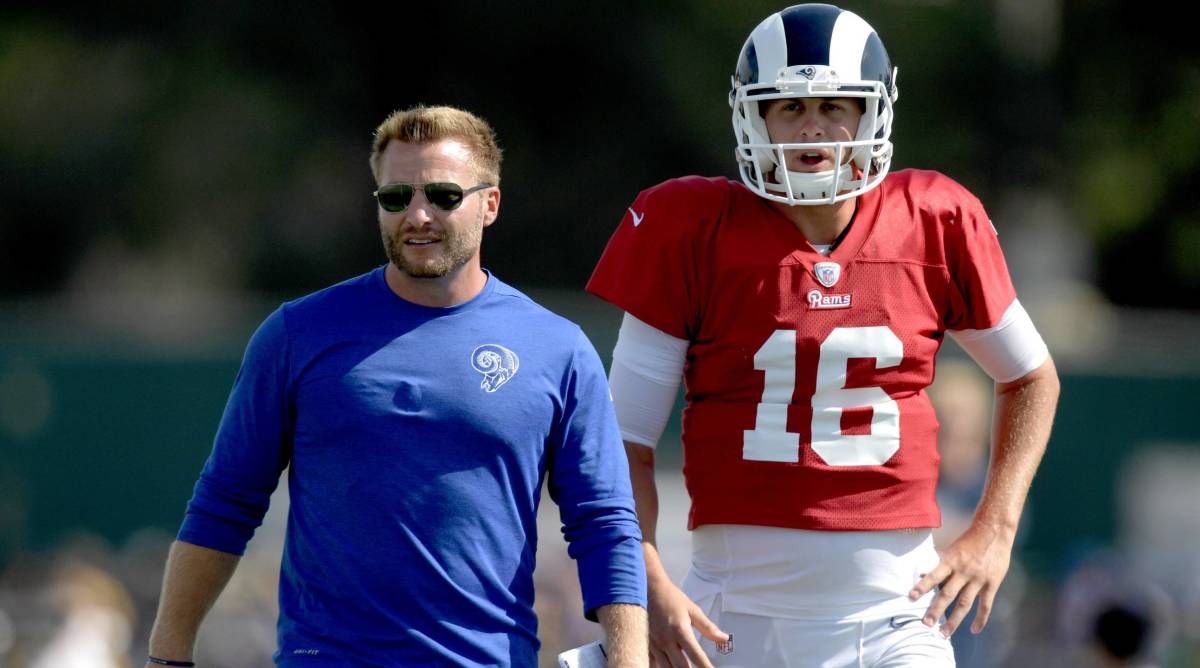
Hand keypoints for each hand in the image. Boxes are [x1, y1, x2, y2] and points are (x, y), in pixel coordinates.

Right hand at [646, 577, 727, 667]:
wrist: (648, 588)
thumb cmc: (670, 597)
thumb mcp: (692, 610)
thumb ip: (708, 627)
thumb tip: (723, 638)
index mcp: (680, 630)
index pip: (696, 655)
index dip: (706, 667)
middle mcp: (666, 639)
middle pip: (681, 666)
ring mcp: (654, 644)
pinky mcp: (646, 645)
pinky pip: (652, 663)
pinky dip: (661, 667)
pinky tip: (668, 667)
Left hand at [908, 522, 1014, 636]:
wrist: (994, 532)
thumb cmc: (969, 540)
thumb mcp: (952, 548)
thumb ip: (938, 562)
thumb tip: (920, 571)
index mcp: (951, 561)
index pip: (933, 575)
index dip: (922, 586)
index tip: (911, 597)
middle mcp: (963, 572)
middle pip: (947, 594)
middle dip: (935, 610)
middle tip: (925, 624)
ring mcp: (978, 579)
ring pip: (964, 604)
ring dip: (954, 621)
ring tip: (943, 634)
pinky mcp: (992, 584)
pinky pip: (986, 605)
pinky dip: (980, 619)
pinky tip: (974, 630)